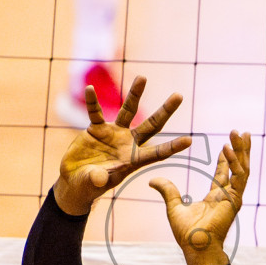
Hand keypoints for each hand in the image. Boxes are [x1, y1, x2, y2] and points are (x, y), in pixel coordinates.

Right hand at [53, 76, 191, 215]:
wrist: (76, 180)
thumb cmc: (89, 187)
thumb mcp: (93, 184)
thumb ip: (97, 179)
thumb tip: (98, 177)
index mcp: (133, 161)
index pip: (157, 153)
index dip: (172, 147)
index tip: (189, 140)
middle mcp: (128, 144)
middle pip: (151, 125)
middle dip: (165, 111)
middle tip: (179, 95)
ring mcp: (114, 134)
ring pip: (128, 111)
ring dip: (135, 95)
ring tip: (143, 77)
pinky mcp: (97, 129)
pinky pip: (95, 113)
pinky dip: (92, 102)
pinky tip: (90, 89)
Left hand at [149, 131, 249, 264]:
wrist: (196, 246)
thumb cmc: (187, 233)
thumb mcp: (173, 206)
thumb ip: (167, 191)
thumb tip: (152, 180)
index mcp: (216, 197)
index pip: (224, 173)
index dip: (226, 159)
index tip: (227, 144)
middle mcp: (228, 195)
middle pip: (237, 167)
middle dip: (240, 149)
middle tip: (242, 132)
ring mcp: (233, 197)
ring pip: (242, 169)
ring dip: (242, 151)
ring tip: (242, 133)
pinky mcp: (235, 199)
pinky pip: (238, 177)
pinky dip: (234, 163)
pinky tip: (228, 149)